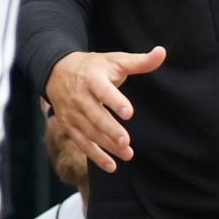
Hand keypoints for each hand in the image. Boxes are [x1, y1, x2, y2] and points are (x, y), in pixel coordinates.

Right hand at [45, 45, 166, 173]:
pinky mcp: (69, 126)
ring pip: (89, 132)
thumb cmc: (94, 66)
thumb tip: (162, 52)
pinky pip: (82, 143)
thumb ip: (139, 61)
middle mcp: (80, 97)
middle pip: (94, 115)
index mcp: (92, 78)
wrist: (56, 71)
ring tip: (127, 153)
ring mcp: (73, 113)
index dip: (115, 101)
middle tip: (125, 141)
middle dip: (109, 129)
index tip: (129, 113)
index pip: (103, 91)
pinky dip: (96, 156)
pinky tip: (112, 166)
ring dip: (107, 145)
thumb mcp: (114, 60)